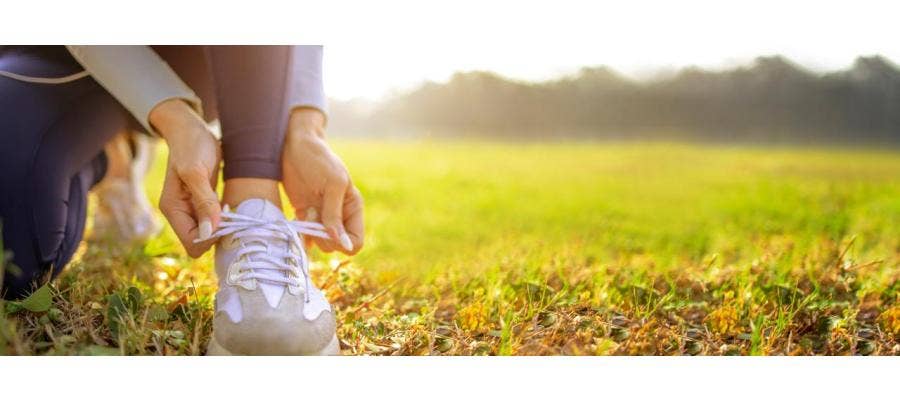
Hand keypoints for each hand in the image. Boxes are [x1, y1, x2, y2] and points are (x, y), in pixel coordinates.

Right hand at [150, 99, 221, 256]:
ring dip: (222, 227)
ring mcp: (190, 209)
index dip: (211, 237)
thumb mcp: (196, 171)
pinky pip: (214, 222)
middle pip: (200, 242)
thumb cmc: (192, 145)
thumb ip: (203, 201)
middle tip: (232, 215)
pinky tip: (231, 207)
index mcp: (172, 209)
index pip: (191, 242)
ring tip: (232, 209)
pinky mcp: (202, 204)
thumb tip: (210, 230)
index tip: (226, 220)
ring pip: (209, 234)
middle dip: (218, 234)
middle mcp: (180, 213)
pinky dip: (224, 219)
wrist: (191, 129)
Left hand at [282, 108, 363, 253]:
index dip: (342, 242)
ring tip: (306, 210)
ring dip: (310, 231)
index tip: (327, 229)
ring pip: (320, 244)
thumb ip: (334, 215)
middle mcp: (340, 216)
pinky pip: (306, 237)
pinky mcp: (305, 216)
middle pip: (336, 246)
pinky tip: (297, 220)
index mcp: (353, 208)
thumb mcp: (331, 184)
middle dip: (323, 235)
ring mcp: (322, 217)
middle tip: (313, 214)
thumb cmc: (318, 160)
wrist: (294, 147)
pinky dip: (300, 235)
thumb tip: (342, 243)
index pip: (356, 242)